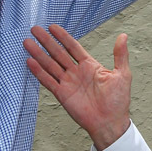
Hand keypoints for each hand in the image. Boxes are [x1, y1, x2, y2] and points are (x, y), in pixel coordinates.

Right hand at [24, 24, 131, 150]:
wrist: (110, 123)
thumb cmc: (118, 101)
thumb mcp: (122, 74)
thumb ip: (120, 55)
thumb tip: (124, 36)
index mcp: (90, 65)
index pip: (73, 47)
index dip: (63, 37)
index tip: (52, 27)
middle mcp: (76, 72)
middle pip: (58, 53)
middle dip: (46, 41)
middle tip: (35, 29)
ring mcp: (68, 83)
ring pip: (50, 65)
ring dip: (38, 54)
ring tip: (27, 42)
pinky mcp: (62, 95)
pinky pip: (48, 81)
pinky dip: (39, 72)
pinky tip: (30, 62)